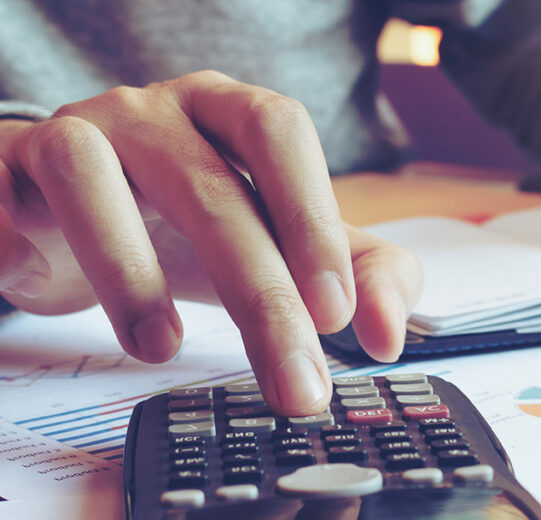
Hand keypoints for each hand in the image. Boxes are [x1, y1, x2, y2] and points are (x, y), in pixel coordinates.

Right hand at [0, 71, 421, 414]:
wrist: (58, 216)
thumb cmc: (178, 225)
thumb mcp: (275, 247)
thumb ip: (355, 275)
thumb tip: (389, 335)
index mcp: (229, 114)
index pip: (281, 136)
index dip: (312, 221)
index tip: (339, 316)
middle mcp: (157, 111)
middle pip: (213, 185)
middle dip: (261, 292)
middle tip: (294, 379)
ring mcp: (78, 130)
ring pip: (96, 174)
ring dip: (133, 274)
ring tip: (160, 348)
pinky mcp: (13, 161)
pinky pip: (22, 187)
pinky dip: (40, 246)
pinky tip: (70, 298)